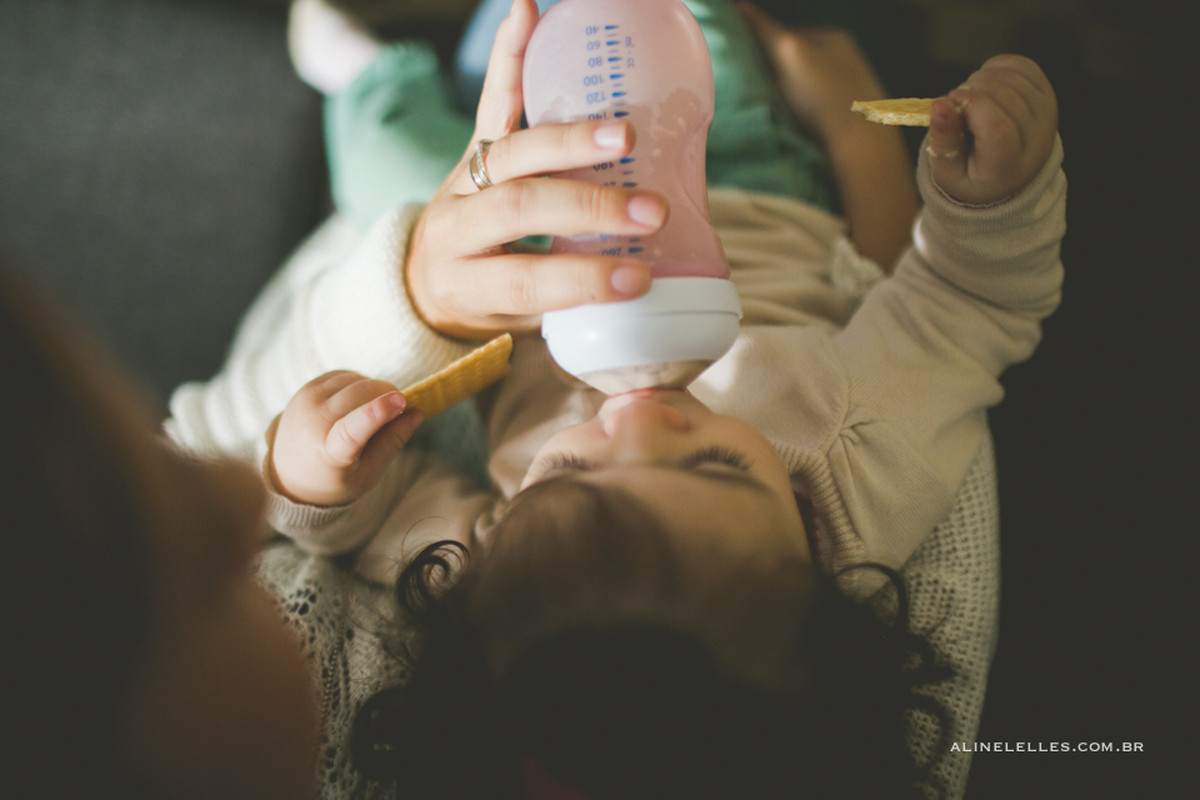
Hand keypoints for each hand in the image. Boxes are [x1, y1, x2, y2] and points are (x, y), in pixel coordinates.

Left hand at [268, 371, 423, 506]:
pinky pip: (345, 376)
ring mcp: (306, 402)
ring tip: (371, 412)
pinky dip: (359, 385)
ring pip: (356, 381)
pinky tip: (356, 404)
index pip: (351, 431)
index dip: (377, 413)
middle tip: (400, 409)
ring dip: (374, 390)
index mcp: (329, 454)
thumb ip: (393, 443)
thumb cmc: (336, 478)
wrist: (290, 472)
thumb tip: (418, 413)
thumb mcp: (368, 473)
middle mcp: (312, 424)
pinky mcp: (307, 388)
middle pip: (361, 395)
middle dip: (389, 395)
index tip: (402, 400)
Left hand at [405, 0, 666, 339]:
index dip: (581, 280)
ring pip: (510, 151)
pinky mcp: (473, 145)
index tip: (639, 280)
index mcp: (467, 283)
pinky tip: (526, 11)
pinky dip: (510, 54)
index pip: (522, 281)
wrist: (426, 279)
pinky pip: (492, 99)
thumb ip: (573, 306)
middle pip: (517, 207)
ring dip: (569, 140)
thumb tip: (656, 287)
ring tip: (621, 133)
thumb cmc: (488, 305)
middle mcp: (455, 227)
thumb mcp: (520, 324)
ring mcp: (462, 178)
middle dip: (587, 207)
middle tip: (651, 211)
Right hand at [737, 2, 887, 144]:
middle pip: (799, 64)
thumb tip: (737, 5)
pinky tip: (794, 131)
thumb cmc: (824, 97)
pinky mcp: (853, 123)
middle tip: (752, 91)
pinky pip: (818, 114)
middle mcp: (848, 61)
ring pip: (808, 90)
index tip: (741, 65)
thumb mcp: (788, 54)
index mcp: (834, 38)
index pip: (787, 36)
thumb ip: (763, 29)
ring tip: (771, 113)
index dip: (761, 48)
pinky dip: (804, 119)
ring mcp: (852, 93)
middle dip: (776, 75)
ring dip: (789, 100)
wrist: (861, 149)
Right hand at [927, 54, 1057, 204]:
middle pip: (1004, 96)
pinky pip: (1022, 66)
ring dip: (981, 79)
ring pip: (1011, 78)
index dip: (971, 105)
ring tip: (969, 99)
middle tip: (956, 106)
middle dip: (971, 90)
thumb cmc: (971, 175)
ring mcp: (1047, 114)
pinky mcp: (1047, 94)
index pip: (998, 128)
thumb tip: (938, 105)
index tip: (949, 102)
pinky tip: (984, 84)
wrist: (1006, 176)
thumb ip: (942, 142)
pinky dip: (996, 67)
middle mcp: (1037, 141)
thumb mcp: (947, 172)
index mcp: (1009, 167)